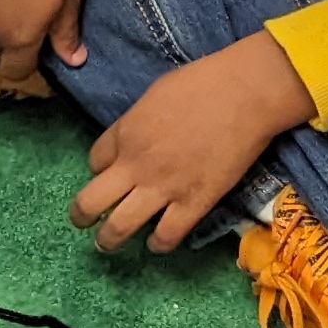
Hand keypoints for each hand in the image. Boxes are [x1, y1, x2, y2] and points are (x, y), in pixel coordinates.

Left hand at [70, 36, 313, 254]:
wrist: (245, 94)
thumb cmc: (203, 83)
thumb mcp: (154, 95)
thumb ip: (137, 122)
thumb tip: (133, 139)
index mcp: (126, 132)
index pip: (94, 161)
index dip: (98, 170)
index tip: (107, 174)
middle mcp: (136, 165)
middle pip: (90, 201)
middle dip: (81, 215)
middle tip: (83, 221)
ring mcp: (164, 188)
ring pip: (120, 226)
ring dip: (108, 239)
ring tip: (107, 244)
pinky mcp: (195, 203)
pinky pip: (167, 235)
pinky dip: (158, 243)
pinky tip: (156, 242)